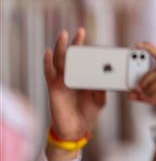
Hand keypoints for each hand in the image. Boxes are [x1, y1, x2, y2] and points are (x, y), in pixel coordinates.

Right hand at [44, 28, 106, 160]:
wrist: (76, 130)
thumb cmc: (88, 114)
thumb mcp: (100, 100)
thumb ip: (102, 89)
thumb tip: (104, 76)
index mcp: (86, 77)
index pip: (87, 60)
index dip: (89, 49)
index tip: (99, 42)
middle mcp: (74, 76)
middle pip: (73, 56)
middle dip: (76, 43)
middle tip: (80, 30)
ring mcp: (63, 81)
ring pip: (60, 61)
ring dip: (61, 47)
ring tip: (63, 34)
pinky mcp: (54, 88)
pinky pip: (49, 73)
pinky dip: (47, 62)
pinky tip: (47, 52)